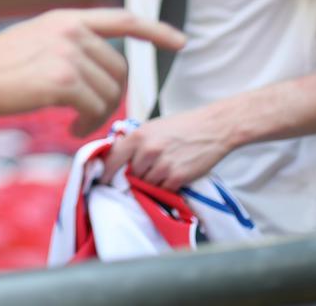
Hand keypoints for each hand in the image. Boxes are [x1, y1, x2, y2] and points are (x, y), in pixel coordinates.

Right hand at [0, 9, 185, 136]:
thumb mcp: (32, 40)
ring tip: (76, 124)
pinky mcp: (63, 80)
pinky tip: (71, 128)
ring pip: (108, 92)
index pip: (123, 18)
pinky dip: (87, 124)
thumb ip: (65, 45)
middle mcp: (71, 30)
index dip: (156, 30)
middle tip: (92, 115)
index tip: (180, 41)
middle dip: (113, 95)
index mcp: (65, 19)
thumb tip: (92, 67)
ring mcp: (68, 54)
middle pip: (118, 68)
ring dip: (97, 114)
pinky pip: (94, 108)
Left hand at [102, 106, 235, 190]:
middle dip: (135, 176)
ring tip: (164, 170)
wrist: (213, 128)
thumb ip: (135, 141)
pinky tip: (174, 175)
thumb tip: (116, 156)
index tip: (102, 181)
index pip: (112, 159)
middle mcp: (148, 150)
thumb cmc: (183, 126)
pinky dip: (166, 187)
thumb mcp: (153, 127)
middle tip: (146, 171)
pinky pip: (163, 190)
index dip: (105, 173)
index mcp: (138, 136)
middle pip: (130, 175)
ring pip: (146, 184)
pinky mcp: (177, 177)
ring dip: (152, 182)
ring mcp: (162, 165)